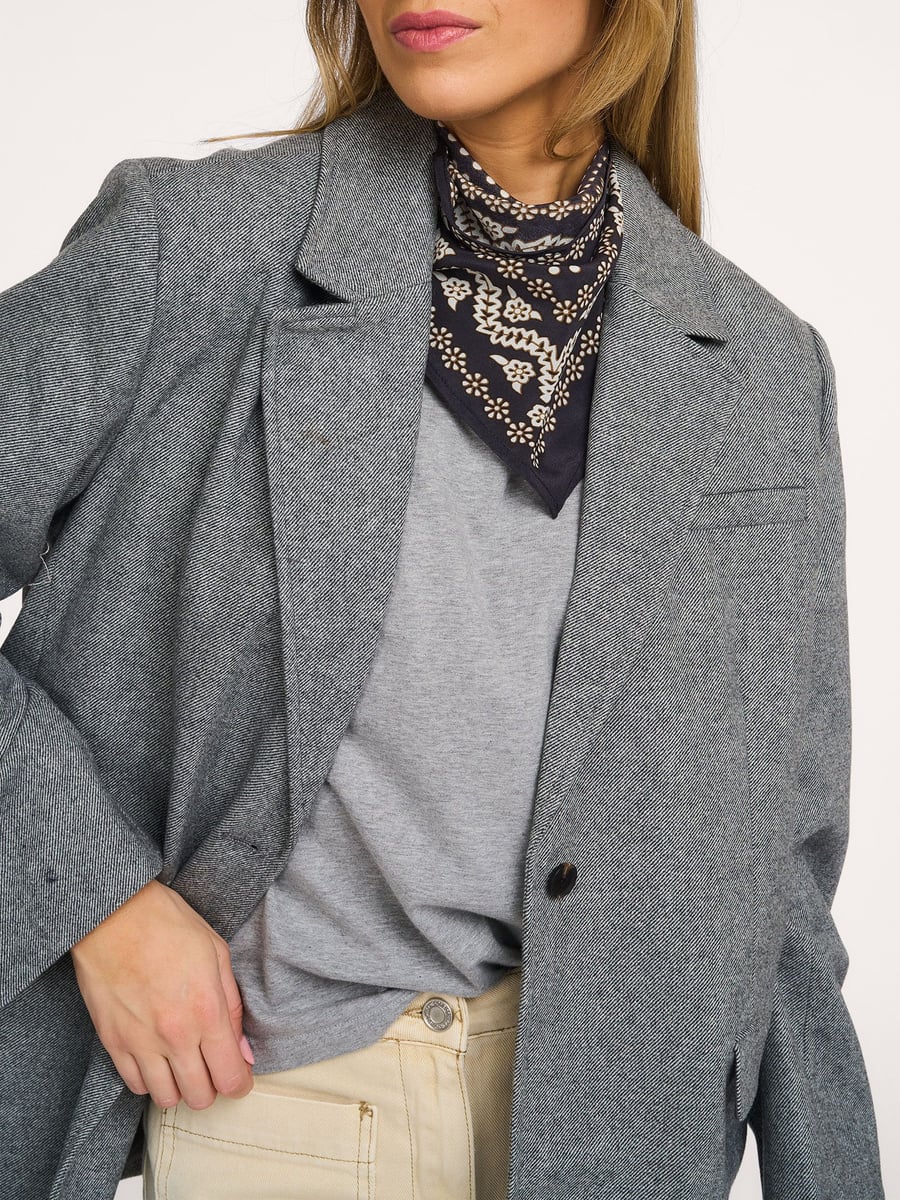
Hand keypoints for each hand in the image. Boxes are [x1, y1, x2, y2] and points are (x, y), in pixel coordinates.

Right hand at [70, 879, 254, 1109]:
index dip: (240, 1084)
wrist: (114, 913)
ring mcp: (140, 1043)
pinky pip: (135, 1085)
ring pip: (166, 1099)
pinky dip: (150, 1080)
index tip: (239, 1077)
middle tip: (212, 1067)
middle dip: (212, 1087)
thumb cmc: (168, 925)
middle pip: (200, 1097)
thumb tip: (243, 1050)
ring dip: (181, 1088)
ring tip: (184, 1064)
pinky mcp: (113, 1042)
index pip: (230, 1077)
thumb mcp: (217, 954)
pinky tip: (157, 1058)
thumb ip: (233, 1007)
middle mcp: (175, 1035)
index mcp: (207, 1011)